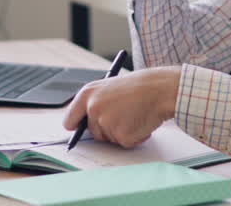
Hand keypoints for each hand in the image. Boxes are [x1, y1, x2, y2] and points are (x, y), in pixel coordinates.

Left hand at [62, 66, 180, 147]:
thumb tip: (89, 122)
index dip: (75, 127)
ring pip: (109, 138)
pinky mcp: (121, 135)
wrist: (160, 89)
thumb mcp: (110, 88)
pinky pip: (125, 143)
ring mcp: (106, 123)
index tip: (78, 130)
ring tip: (134, 114)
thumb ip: (96, 103)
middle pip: (93, 132)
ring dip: (122, 132)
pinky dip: (134, 137)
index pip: (69, 120)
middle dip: (107, 129)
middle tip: (123, 114)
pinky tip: (141, 121)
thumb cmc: (138, 87)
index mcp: (87, 94)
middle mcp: (93, 109)